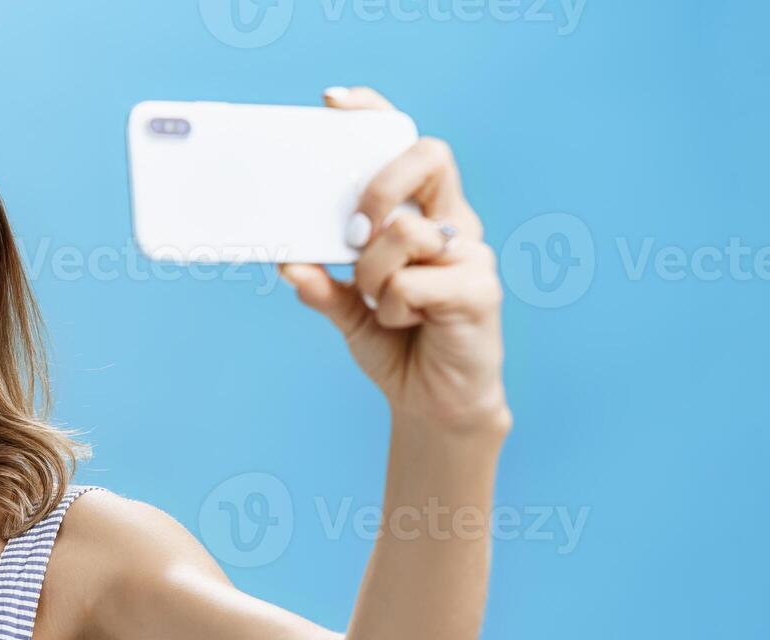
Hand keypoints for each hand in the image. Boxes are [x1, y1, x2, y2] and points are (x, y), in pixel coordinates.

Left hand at [281, 86, 509, 435]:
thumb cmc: (400, 347)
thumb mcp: (349, 312)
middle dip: (379, 185)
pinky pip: (413, 281)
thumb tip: (289, 260)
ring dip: (373, 272)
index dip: (377, 114)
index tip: (335, 102)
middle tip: (354, 232)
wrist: (436, 407)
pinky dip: (393, 307)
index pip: (410, 146)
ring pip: (406, 230)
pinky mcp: (480, 291)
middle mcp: (455, 226)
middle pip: (427, 157)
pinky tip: (406, 323)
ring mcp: (472, 255)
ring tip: (377, 304)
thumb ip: (323, 285)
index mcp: (426, 216)